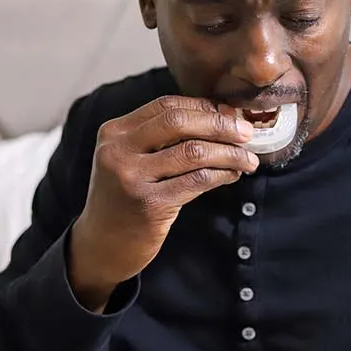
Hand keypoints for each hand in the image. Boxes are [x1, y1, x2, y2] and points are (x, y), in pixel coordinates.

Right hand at [68, 95, 258, 310]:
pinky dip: (222, 174)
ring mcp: (131, 178)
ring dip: (229, 153)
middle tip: (247, 133)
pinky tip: (233, 175)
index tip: (230, 115)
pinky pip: (197, 181)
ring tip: (249, 159)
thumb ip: (163, 138)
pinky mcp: (149, 205)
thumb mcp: (131, 159)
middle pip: (180, 121)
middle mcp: (118, 150)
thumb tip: (221, 117)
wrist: (102, 245)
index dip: (204, 107)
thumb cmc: (126, 198)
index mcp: (114, 132)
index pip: (166, 105)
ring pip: (194, 152)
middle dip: (220, 125)